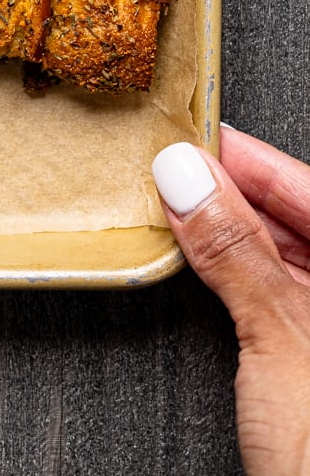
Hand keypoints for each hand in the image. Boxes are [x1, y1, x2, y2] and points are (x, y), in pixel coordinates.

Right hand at [153, 126, 309, 475]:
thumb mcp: (279, 336)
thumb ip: (233, 249)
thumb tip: (189, 178)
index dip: (254, 159)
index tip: (198, 138)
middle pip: (307, 223)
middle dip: (241, 193)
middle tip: (179, 170)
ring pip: (298, 261)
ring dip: (240, 235)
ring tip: (183, 210)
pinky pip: (290, 300)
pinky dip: (247, 279)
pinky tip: (209, 265)